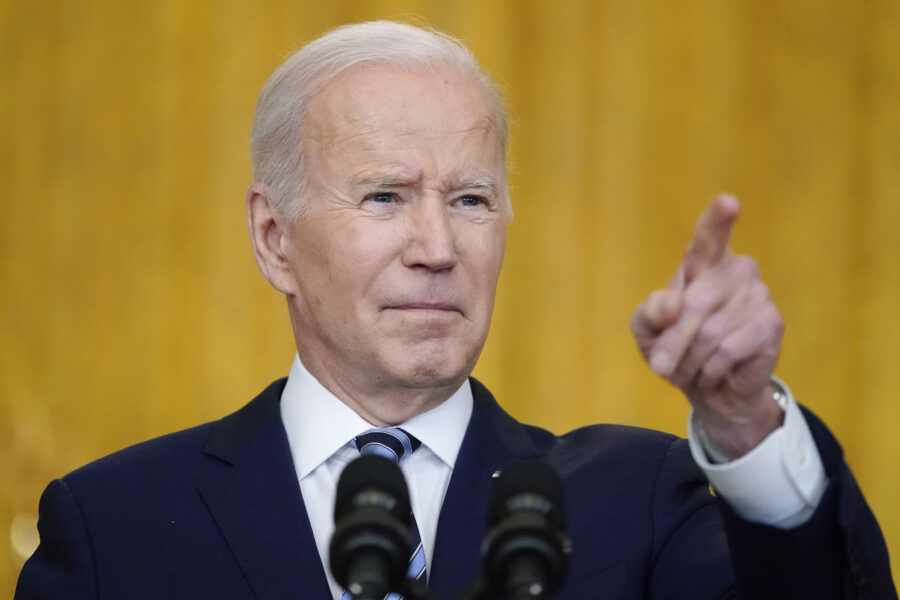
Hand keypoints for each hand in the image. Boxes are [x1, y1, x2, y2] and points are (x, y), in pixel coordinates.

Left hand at [631, 195, 784, 458]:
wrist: (710, 388)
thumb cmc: (675, 347)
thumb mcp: (647, 330)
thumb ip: (650, 312)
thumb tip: (674, 303)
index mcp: (702, 262)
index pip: (709, 237)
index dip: (718, 220)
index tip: (728, 202)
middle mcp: (736, 270)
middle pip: (694, 304)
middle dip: (672, 342)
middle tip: (659, 367)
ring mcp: (758, 295)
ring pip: (710, 334)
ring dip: (690, 361)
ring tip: (690, 369)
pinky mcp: (772, 325)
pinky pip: (729, 351)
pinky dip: (711, 370)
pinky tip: (714, 373)